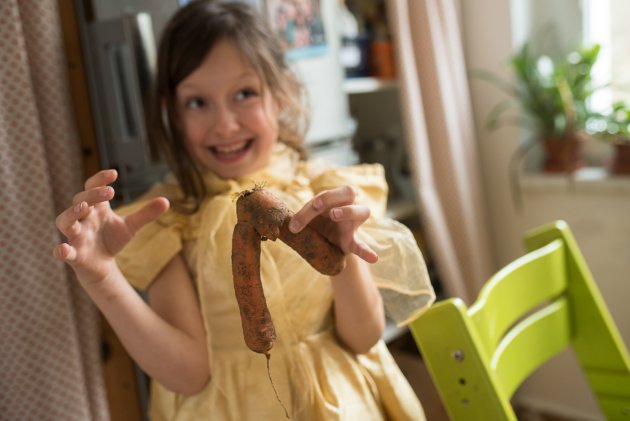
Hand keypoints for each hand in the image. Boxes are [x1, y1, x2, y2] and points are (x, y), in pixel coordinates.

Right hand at [53, 169, 168, 283]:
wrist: (102, 265)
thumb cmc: (112, 240)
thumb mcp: (131, 226)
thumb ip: (146, 214)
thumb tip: (167, 201)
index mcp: (96, 208)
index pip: (92, 186)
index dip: (100, 179)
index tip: (114, 174)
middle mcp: (83, 218)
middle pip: (80, 200)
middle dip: (92, 195)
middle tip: (108, 193)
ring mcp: (76, 236)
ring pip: (65, 221)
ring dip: (71, 213)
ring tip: (84, 207)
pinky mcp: (74, 255)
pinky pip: (63, 251)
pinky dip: (61, 250)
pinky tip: (63, 249)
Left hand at [288, 185, 377, 263]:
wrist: (324, 244)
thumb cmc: (316, 223)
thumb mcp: (308, 218)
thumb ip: (301, 218)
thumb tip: (289, 227)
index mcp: (335, 198)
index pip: (330, 192)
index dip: (321, 197)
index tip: (312, 206)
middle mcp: (348, 206)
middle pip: (349, 191)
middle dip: (331, 197)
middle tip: (317, 206)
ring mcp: (353, 224)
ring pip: (362, 211)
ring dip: (348, 211)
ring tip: (334, 215)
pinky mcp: (353, 241)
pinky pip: (363, 245)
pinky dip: (367, 251)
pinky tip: (373, 258)